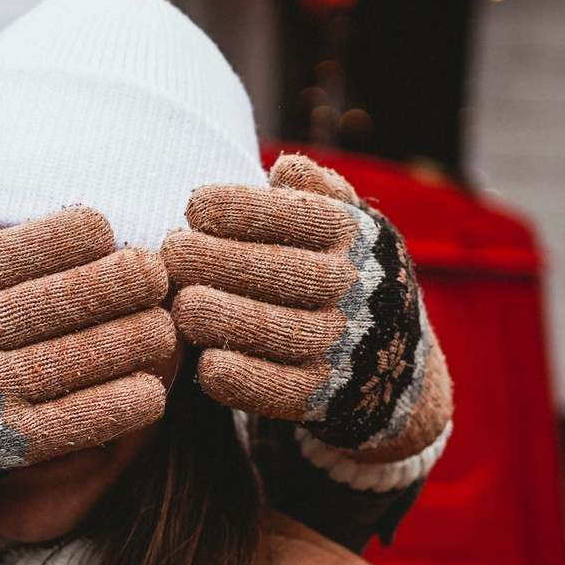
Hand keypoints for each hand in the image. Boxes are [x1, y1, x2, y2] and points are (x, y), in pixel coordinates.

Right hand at [0, 175, 174, 546]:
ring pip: (76, 359)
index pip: (17, 248)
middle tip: (158, 272)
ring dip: (132, 342)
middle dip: (120, 281)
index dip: (73, 234)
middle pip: (59, 300)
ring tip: (167, 328)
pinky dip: (116, 409)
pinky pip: (71, 425)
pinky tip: (153, 394)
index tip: (107, 230)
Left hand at [165, 154, 450, 463]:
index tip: (194, 207)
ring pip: (277, 331)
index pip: (296, 216)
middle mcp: (354, 290)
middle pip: (281, 271)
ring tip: (180, 305)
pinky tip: (205, 363)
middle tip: (171, 252)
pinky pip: (279, 389)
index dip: (240, 209)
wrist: (393, 363)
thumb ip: (318, 192)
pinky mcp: (324, 397)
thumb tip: (286, 167)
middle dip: (218, 259)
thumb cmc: (343, 273)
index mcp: (355, 238)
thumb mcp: (347, 225)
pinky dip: (241, 378)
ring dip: (222, 317)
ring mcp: (341, 346)